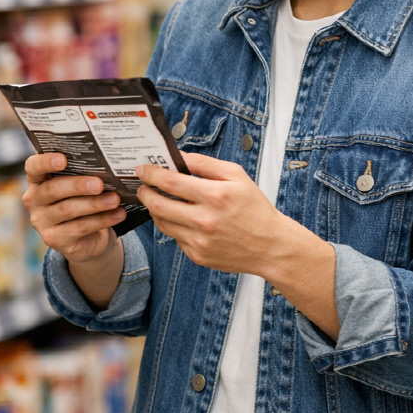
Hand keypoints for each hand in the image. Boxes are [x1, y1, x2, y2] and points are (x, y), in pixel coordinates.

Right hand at [22, 153, 126, 263]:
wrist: (87, 238)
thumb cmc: (82, 201)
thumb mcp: (79, 186)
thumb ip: (82, 174)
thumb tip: (106, 165)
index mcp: (37, 180)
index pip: (33, 167)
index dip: (46, 162)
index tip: (63, 160)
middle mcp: (34, 200)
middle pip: (52, 189)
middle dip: (77, 185)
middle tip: (99, 184)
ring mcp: (41, 221)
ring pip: (67, 210)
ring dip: (94, 204)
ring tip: (114, 199)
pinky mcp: (53, 239)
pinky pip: (79, 228)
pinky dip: (102, 220)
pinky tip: (118, 214)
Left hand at [135, 153, 298, 273]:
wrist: (270, 246)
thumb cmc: (255, 209)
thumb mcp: (237, 176)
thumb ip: (205, 164)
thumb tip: (179, 157)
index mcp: (215, 196)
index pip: (170, 182)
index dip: (151, 174)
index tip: (142, 169)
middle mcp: (205, 220)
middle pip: (158, 205)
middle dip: (145, 192)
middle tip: (143, 186)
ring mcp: (199, 241)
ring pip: (162, 222)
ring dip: (156, 209)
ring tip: (161, 200)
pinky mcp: (197, 255)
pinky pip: (175, 237)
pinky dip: (174, 226)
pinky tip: (182, 218)